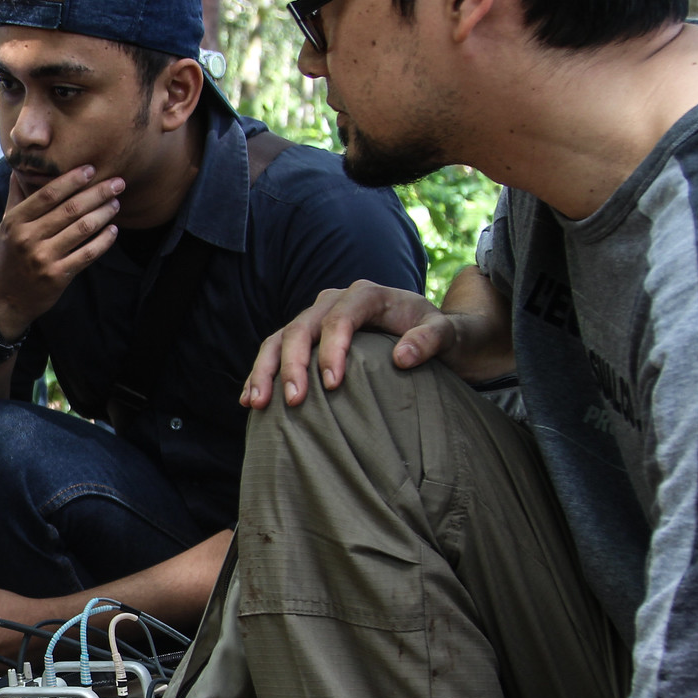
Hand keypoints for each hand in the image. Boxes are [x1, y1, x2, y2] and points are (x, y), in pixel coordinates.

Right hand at [0, 168, 125, 341]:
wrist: (4, 300)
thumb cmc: (8, 257)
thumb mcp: (5, 226)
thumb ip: (16, 196)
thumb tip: (20, 166)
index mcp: (15, 222)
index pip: (47, 194)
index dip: (72, 179)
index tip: (91, 169)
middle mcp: (28, 238)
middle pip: (69, 209)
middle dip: (97, 193)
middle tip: (118, 182)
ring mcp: (43, 258)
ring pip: (82, 229)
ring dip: (104, 213)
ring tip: (116, 203)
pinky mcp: (57, 276)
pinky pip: (87, 254)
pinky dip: (104, 241)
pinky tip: (113, 230)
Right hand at [242, 281, 461, 409]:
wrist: (430, 334)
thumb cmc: (440, 335)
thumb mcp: (447, 334)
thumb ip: (430, 340)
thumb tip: (402, 358)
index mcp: (366, 295)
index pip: (340, 319)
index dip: (332, 350)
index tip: (333, 385)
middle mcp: (335, 301)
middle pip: (301, 327)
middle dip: (292, 365)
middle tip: (294, 401)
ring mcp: (316, 317)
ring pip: (280, 338)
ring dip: (265, 371)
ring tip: (257, 403)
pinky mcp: (307, 336)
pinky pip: (276, 351)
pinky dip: (261, 374)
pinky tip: (249, 399)